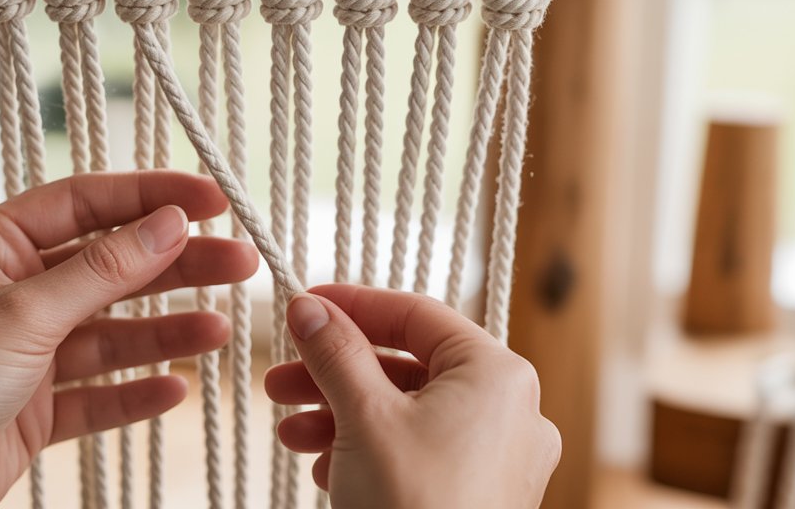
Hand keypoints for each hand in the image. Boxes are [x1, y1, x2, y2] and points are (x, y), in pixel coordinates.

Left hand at [0, 171, 256, 507]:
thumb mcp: (24, 313)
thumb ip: (104, 270)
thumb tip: (169, 223)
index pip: (85, 203)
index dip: (150, 196)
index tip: (211, 198)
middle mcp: (12, 291)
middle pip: (111, 267)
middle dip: (175, 266)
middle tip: (239, 262)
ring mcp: (26, 350)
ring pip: (113, 331)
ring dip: (166, 331)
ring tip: (221, 330)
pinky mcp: (36, 406)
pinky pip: (100, 391)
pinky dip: (137, 390)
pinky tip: (177, 388)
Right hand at [265, 285, 559, 508]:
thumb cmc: (414, 507)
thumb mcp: (362, 416)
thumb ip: (335, 352)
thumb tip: (308, 307)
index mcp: (498, 374)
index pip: (415, 314)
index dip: (352, 306)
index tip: (305, 306)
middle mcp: (512, 411)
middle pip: (406, 367)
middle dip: (334, 373)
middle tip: (282, 378)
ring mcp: (501, 457)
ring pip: (408, 413)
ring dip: (342, 414)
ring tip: (291, 432)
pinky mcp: (482, 494)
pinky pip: (421, 451)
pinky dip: (372, 449)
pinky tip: (326, 468)